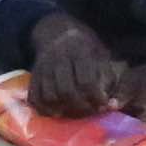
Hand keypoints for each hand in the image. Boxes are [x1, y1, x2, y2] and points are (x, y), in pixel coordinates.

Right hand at [26, 16, 145, 122]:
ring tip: (76, 112)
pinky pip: (34, 97)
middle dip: (80, 107)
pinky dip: (45, 109)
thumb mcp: (101, 55)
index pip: (86, 81)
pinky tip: (58, 112)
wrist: (58, 33)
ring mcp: (43, 67)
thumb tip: (111, 105)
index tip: (103, 104)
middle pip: (66, 90)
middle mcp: (58, 58)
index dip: (95, 97)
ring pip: (49, 96)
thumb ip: (108, 78)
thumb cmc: (86, 49)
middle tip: (89, 111)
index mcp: (80, 51)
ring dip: (63, 109)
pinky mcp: (34, 75)